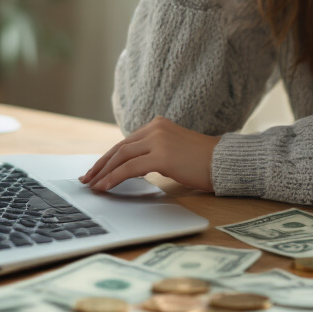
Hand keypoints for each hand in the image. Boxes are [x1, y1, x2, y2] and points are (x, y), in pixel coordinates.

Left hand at [79, 117, 220, 192]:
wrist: (225, 162)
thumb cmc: (203, 162)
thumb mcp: (174, 150)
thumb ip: (154, 152)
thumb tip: (132, 168)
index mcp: (158, 125)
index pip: (126, 142)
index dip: (109, 157)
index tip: (96, 170)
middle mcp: (155, 128)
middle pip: (119, 148)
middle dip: (101, 165)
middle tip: (87, 179)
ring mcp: (158, 140)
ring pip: (121, 157)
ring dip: (103, 172)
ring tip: (92, 185)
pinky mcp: (161, 156)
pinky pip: (129, 168)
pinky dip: (114, 178)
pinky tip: (105, 187)